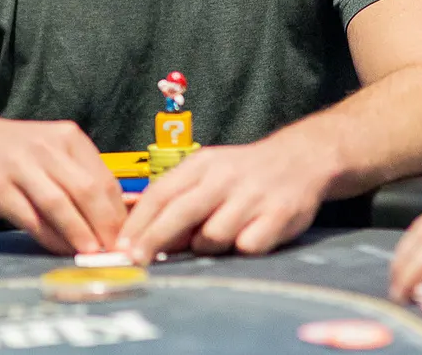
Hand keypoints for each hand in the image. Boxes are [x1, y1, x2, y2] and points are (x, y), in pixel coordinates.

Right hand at [0, 111, 123, 255]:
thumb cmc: (19, 151)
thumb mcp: (54, 151)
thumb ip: (82, 177)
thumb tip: (118, 218)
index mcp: (68, 138)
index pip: (104, 180)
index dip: (119, 214)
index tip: (128, 239)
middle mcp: (46, 148)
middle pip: (86, 191)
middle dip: (105, 226)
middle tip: (115, 252)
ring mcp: (19, 166)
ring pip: (59, 204)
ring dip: (79, 233)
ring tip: (93, 254)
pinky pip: (30, 217)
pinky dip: (49, 236)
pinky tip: (60, 248)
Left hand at [115, 135, 328, 263]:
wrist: (301, 159)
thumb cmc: (242, 174)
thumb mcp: (207, 174)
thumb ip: (178, 200)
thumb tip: (140, 236)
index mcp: (202, 165)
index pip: (161, 193)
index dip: (138, 223)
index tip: (120, 247)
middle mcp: (225, 177)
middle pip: (180, 213)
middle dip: (153, 240)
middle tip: (135, 262)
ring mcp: (252, 196)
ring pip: (213, 236)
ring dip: (205, 247)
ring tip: (214, 240)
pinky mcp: (279, 215)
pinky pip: (248, 246)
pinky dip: (241, 250)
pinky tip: (245, 240)